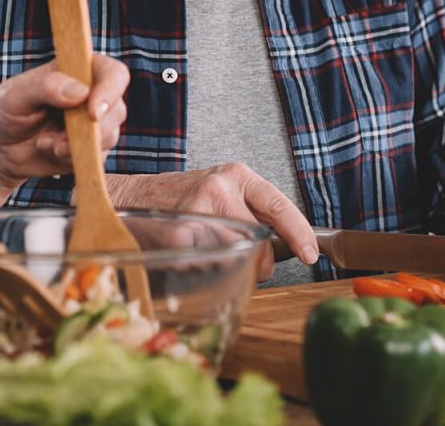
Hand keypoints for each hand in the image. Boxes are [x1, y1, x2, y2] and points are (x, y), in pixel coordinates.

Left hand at [0, 55, 129, 205]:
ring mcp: (91, 123)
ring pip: (109, 136)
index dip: (110, 90)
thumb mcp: (15, 97)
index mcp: (76, 70)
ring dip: (78, 146)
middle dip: (92, 130)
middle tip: (59, 140)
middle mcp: (90, 94)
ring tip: (46, 143)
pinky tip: (48, 150)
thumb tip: (80, 92)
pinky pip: (95, 158)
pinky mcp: (88, 149)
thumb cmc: (3, 112)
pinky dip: (72, 159)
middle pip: (116, 109)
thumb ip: (45, 88)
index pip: (112, 73)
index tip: (93, 112)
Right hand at [105, 162, 317, 280]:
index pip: (278, 205)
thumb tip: (290, 246)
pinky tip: (193, 253)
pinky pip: (211, 266)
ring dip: (230, 265)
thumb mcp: (222, 192)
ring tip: (209, 248)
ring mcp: (198, 210)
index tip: (311, 253)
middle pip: (261, 242)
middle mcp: (218, 188)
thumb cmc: (183, 199)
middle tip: (244, 257)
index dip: (299, 232)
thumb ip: (253, 212)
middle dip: (260, 261)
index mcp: (235, 176)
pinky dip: (206, 268)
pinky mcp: (181, 234)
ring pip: (238, 257)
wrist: (134, 196)